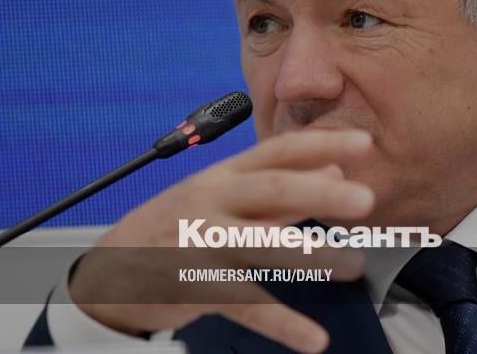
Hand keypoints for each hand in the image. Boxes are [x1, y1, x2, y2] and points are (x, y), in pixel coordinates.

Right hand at [70, 129, 375, 353]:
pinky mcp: (193, 286)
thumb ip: (281, 192)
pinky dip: (282, 323)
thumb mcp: (225, 200)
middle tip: (366, 200)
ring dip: (312, 255)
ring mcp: (200, 242)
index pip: (277, 151)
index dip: (321, 144)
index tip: (363, 143)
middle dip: (320, 194)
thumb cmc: (178, 228)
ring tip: (354, 265)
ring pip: (262, 244)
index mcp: (223, 175)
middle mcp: (212, 201)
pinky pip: (244, 305)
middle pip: (272, 190)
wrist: (110, 272)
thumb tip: (336, 174)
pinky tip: (314, 339)